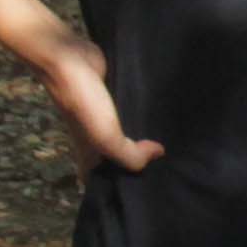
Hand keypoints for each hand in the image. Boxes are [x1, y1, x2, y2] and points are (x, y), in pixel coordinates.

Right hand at [33, 30, 161, 174]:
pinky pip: (133, 113)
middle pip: (122, 159)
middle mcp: (97, 139)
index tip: (151, 188)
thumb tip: (157, 153)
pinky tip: (166, 117)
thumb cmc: (82, 101)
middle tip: (175, 165)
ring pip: (129, 135)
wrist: (68, 58)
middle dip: (143, 163)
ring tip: (178, 143)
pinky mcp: (114, 98)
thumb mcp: (105, 136)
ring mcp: (105, 118)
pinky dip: (145, 116)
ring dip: (146, 138)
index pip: (106, 181)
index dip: (123, 188)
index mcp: (90, 155)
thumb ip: (130, 154)